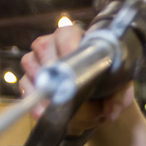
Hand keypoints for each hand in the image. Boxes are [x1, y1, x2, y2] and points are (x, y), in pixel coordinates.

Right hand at [20, 25, 135, 133]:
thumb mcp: (120, 92)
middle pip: (43, 46)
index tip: (73, 65)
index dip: (68, 46)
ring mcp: (39, 61)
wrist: (94, 105)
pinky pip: (24, 84)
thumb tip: (110, 111)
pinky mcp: (29, 79)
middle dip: (52, 67)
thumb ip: (120, 99)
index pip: (66, 33)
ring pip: (30, 62)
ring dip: (41, 83)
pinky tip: (43, 112)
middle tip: (60, 86)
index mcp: (78, 39)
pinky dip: (32, 98)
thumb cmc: (107, 89)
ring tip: (53, 102)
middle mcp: (54, 45)